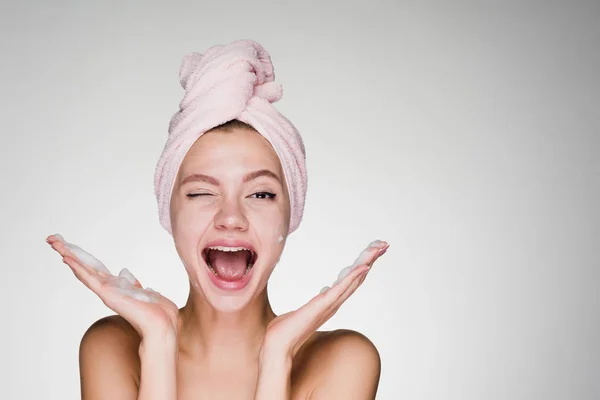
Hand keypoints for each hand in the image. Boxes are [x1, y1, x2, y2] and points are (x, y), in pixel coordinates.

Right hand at [46, 234, 178, 339]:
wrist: (162, 324)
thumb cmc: (158, 312)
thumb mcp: (145, 292)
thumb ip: (133, 284)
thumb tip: (127, 275)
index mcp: (116, 287)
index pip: (95, 270)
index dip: (82, 260)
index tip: (69, 249)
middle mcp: (107, 289)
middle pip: (84, 267)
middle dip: (68, 252)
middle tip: (52, 239)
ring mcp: (105, 291)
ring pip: (82, 270)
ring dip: (68, 254)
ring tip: (53, 241)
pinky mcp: (107, 294)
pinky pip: (89, 278)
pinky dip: (77, 267)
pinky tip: (66, 257)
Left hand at [260, 240, 388, 358]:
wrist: (278, 344)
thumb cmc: (288, 328)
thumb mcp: (307, 308)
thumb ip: (319, 300)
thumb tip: (326, 289)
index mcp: (332, 301)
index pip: (353, 279)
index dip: (365, 264)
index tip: (374, 249)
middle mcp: (335, 302)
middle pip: (358, 277)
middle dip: (371, 259)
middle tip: (384, 243)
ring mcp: (331, 304)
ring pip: (354, 280)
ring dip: (367, 263)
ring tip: (379, 247)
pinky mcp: (323, 305)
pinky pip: (341, 288)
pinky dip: (354, 276)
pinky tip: (364, 266)